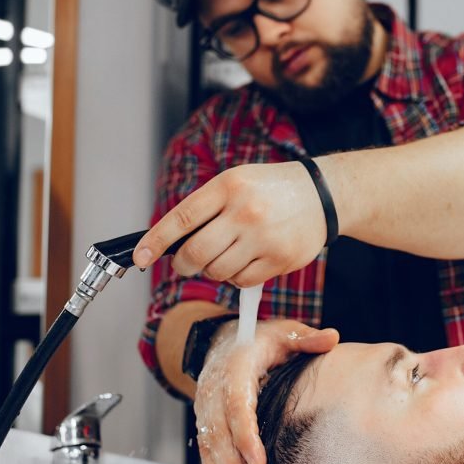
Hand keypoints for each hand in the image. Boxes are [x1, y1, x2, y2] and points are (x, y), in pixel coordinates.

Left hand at [133, 162, 329, 285]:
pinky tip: (247, 260)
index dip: (155, 242)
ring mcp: (263, 238)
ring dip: (213, 270)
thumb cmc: (272, 189)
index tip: (139, 258)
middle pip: (196, 253)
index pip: (182, 219)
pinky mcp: (279, 259)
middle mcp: (245, 212)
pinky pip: (242, 281)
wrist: (324, 195)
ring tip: (226, 254)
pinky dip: (237, 276)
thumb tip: (171, 242)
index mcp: (228, 187)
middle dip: (184, 264)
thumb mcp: (237, 182)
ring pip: (217, 271)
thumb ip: (206, 208)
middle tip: (186, 263)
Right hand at [194, 318, 338, 463]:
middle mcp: (214, 389)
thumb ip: (305, 338)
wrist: (221, 341)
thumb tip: (333, 338)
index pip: (236, 404)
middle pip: (218, 433)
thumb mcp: (282, 332)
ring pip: (209, 446)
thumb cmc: (258, 340)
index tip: (259, 463)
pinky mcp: (204, 422)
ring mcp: (205, 408)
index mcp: (235, 367)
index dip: (245, 435)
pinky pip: (205, 451)